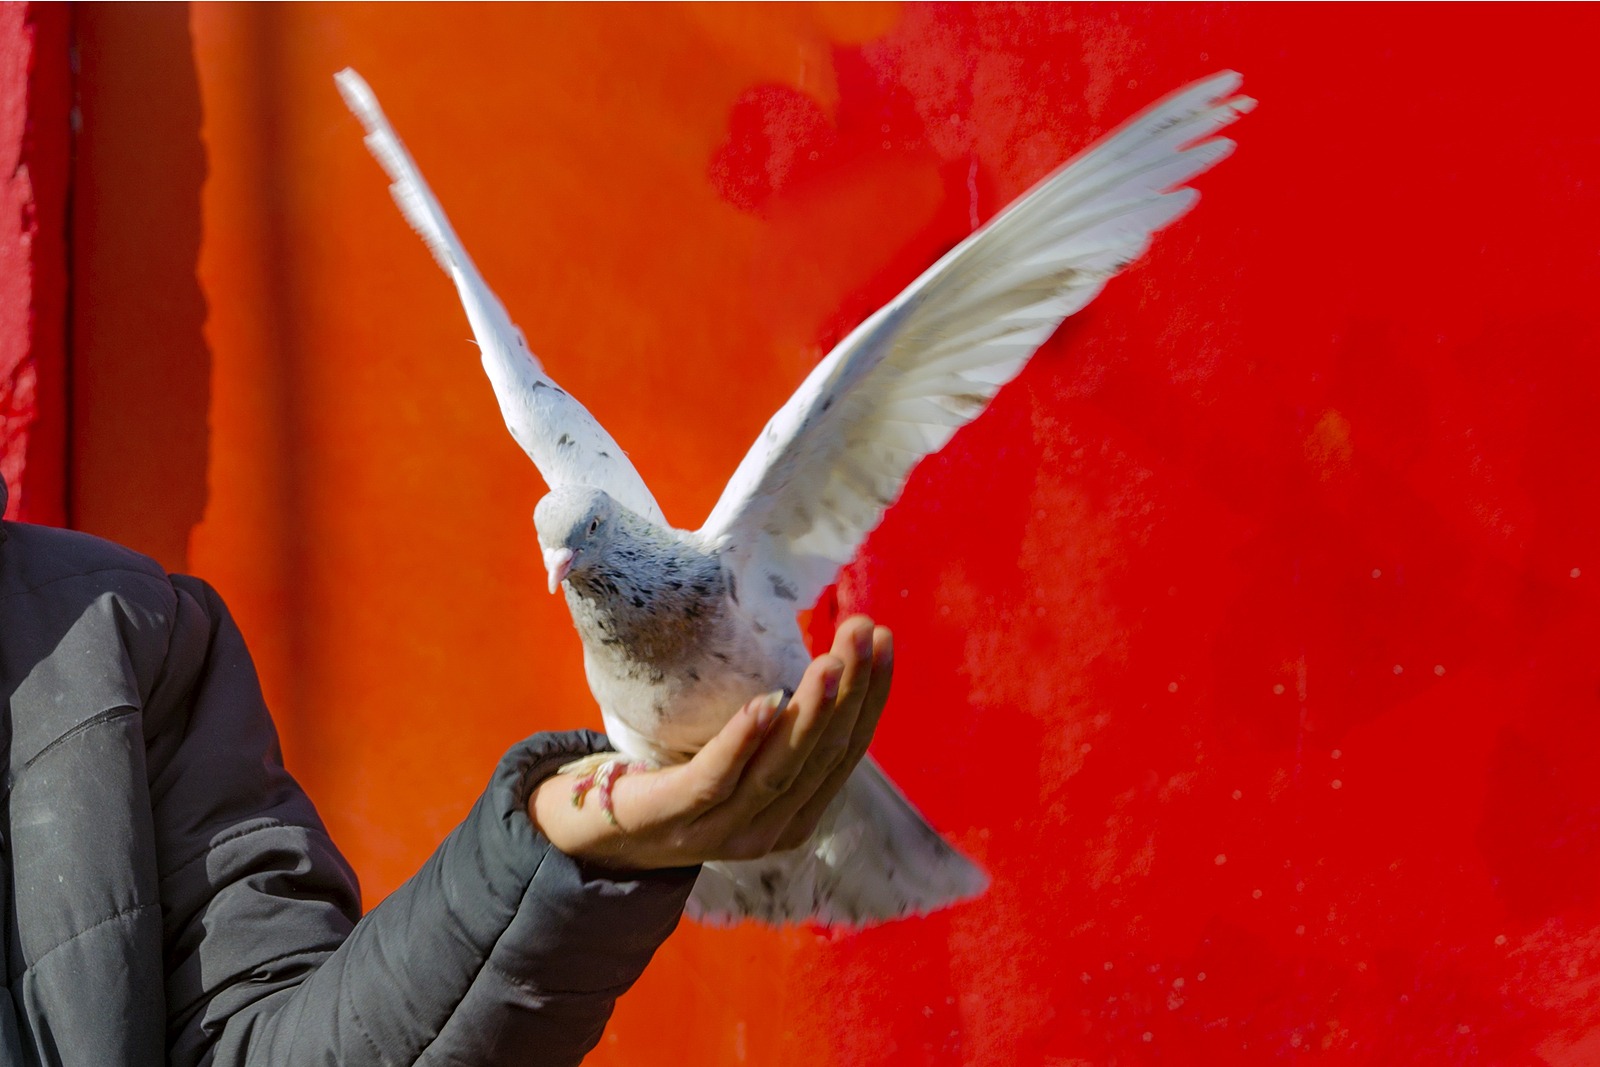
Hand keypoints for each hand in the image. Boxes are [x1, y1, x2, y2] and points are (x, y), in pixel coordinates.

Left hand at [527, 615, 892, 869]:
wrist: (604, 830)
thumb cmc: (684, 780)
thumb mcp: (747, 759)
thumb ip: (786, 733)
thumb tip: (831, 664)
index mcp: (798, 815)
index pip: (846, 752)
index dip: (869, 696)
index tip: (884, 640)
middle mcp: (771, 829)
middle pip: (822, 755)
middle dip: (850, 690)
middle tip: (864, 630)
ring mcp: (725, 830)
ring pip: (781, 766)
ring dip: (811, 710)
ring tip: (831, 661)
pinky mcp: (678, 816)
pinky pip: (718, 778)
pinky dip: (744, 739)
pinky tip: (767, 700)